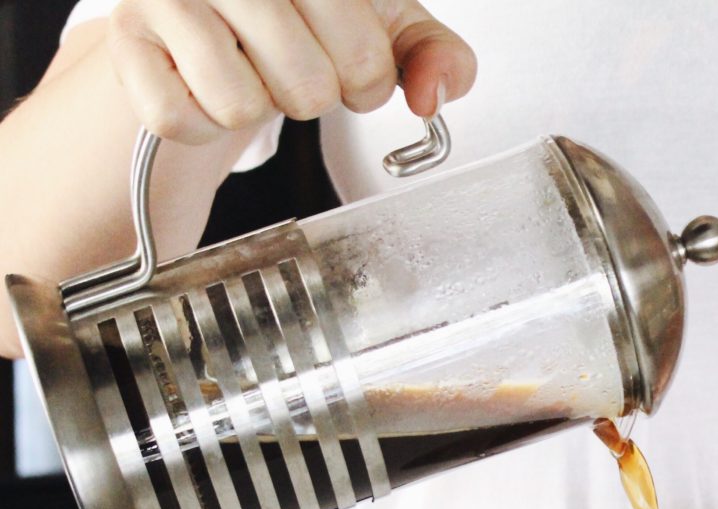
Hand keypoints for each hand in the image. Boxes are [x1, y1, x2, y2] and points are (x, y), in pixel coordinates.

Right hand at [107, 0, 476, 142]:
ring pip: (242, 106)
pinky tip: (203, 82)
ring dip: (254, 108)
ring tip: (246, 70)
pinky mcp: (128, 38)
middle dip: (310, 97)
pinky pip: (183, 119)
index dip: (365, 81)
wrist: (208, 20)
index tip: (347, 63)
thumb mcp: (377, 27)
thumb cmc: (300, 21)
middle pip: (308, 88)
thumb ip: (430, 55)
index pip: (366, 55)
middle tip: (292, 69)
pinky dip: (201, 123)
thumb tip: (434, 95)